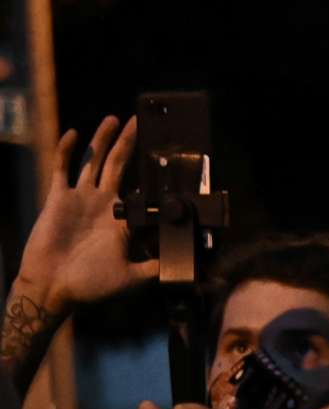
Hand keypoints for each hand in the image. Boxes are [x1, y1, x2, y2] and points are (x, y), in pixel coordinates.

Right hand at [17, 118, 156, 311]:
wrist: (55, 287)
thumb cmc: (92, 286)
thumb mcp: (134, 277)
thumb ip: (158, 267)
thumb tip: (190, 267)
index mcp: (121, 222)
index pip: (140, 192)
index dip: (151, 176)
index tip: (165, 157)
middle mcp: (102, 205)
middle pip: (118, 167)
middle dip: (129, 145)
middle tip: (141, 122)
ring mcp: (80, 199)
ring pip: (94, 161)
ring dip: (103, 139)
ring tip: (115, 119)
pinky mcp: (58, 197)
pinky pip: (62, 167)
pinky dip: (67, 150)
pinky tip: (75, 133)